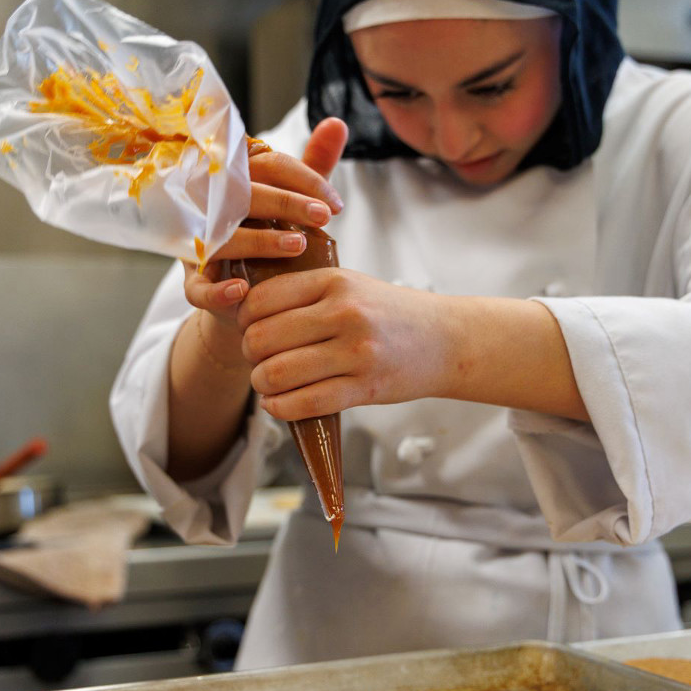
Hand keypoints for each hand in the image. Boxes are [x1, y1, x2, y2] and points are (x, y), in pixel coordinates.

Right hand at [183, 117, 347, 320]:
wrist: (246, 285)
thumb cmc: (268, 229)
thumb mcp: (292, 196)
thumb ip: (314, 163)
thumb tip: (337, 124)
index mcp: (233, 178)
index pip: (267, 164)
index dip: (303, 179)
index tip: (335, 203)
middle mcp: (210, 206)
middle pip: (241, 194)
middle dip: (285, 202)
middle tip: (323, 215)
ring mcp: (198, 244)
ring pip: (219, 237)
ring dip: (259, 240)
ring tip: (298, 246)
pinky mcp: (194, 282)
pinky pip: (197, 288)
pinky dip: (217, 290)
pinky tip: (242, 289)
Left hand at [236, 269, 452, 418]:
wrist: (445, 339)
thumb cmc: (390, 313)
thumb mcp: (351, 285)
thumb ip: (306, 293)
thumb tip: (247, 309)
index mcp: (335, 282)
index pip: (261, 300)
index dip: (244, 319)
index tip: (250, 329)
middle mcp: (344, 313)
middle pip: (262, 338)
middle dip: (249, 354)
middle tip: (257, 359)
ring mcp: (356, 352)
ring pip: (277, 373)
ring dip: (261, 383)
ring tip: (267, 383)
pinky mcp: (365, 388)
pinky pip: (305, 403)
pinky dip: (280, 407)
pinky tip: (278, 403)